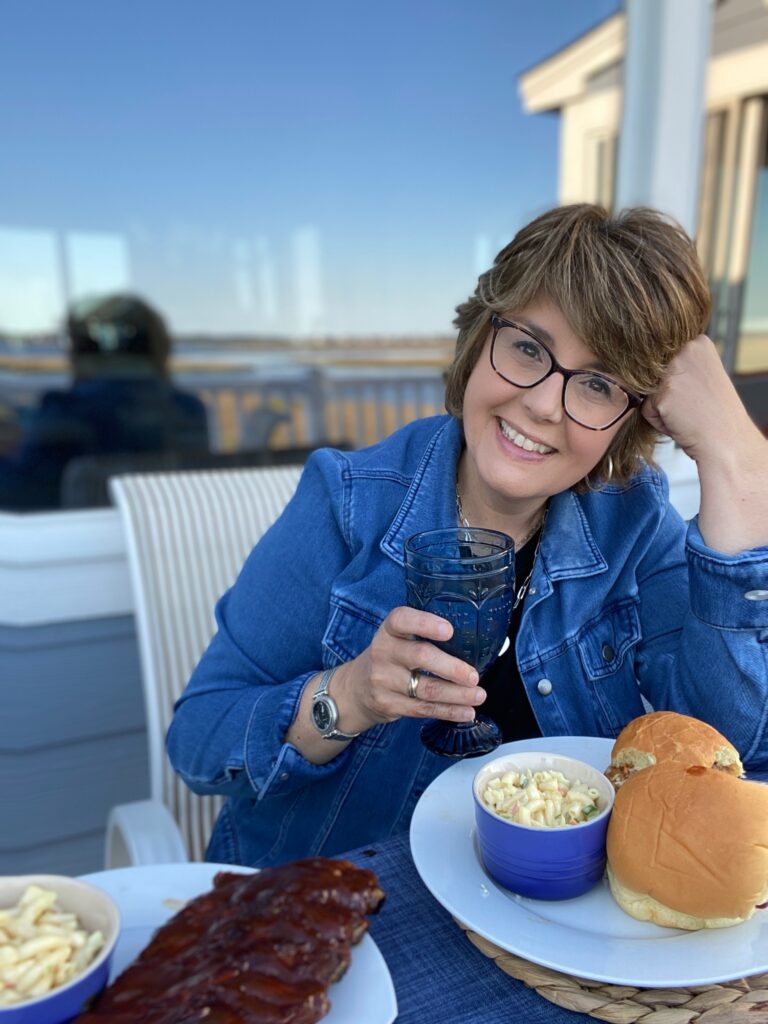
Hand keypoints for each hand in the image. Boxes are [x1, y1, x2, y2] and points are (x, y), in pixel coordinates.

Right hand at [334, 607, 484, 731]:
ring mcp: (383, 681)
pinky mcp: (388, 704)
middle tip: (474, 676)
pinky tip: (466, 712)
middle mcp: (383, 652)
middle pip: (420, 657)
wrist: (354, 689)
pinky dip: (448, 711)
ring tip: (479, 695)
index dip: (426, 624)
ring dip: (457, 695)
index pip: (402, 620)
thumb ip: (422, 636)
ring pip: (426, 689)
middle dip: (452, 668)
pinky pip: (423, 709)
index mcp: (389, 631)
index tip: (449, 631)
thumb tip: (472, 643)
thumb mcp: (396, 639)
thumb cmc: (389, 658)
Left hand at [641, 334, 755, 464]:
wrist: (726, 440)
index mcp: (699, 342)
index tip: (695, 391)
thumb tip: (638, 367)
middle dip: (666, 392)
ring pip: (649, 390)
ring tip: (687, 413)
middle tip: (692, 404)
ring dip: (661, 406)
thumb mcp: (702, 376)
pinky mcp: (663, 393)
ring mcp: (674, 370)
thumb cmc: (714, 414)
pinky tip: (681, 421)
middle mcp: (686, 349)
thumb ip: (678, 366)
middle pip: (653, 374)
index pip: (664, 360)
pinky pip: (647, 409)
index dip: (676, 381)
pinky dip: (659, 420)